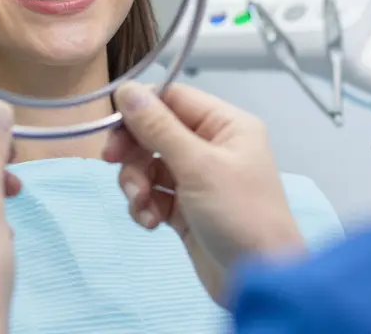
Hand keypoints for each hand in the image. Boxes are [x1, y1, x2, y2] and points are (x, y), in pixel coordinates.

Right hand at [102, 83, 305, 305]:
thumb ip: (158, 127)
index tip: (111, 125)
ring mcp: (198, 178)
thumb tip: (126, 90)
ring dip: (136, 183)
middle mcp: (212, 145)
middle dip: (133, 151)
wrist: (259, 280)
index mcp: (226, 125)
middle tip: (112, 163)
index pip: (172, 98)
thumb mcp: (198, 166)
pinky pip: (153, 193)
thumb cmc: (239, 215)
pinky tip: (151, 223)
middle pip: (155, 131)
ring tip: (142, 205)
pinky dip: (145, 205)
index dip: (139, 108)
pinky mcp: (185, 208)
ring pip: (149, 164)